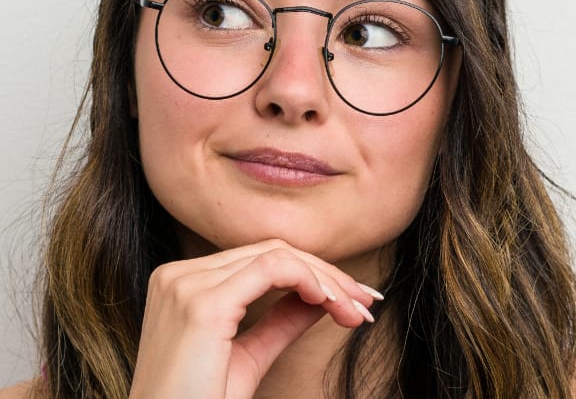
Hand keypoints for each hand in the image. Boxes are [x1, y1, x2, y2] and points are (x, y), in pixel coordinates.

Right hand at [129, 239, 380, 398]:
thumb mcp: (245, 359)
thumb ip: (279, 321)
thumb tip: (320, 298)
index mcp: (181, 283)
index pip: (259, 259)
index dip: (310, 272)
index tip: (348, 300)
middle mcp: (179, 275)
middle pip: (271, 252)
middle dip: (325, 274)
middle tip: (364, 302)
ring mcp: (187, 285)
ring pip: (276, 256)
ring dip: (324, 279)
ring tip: (353, 309)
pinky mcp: (202, 304)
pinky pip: (270, 269)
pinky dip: (308, 279)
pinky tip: (329, 302)